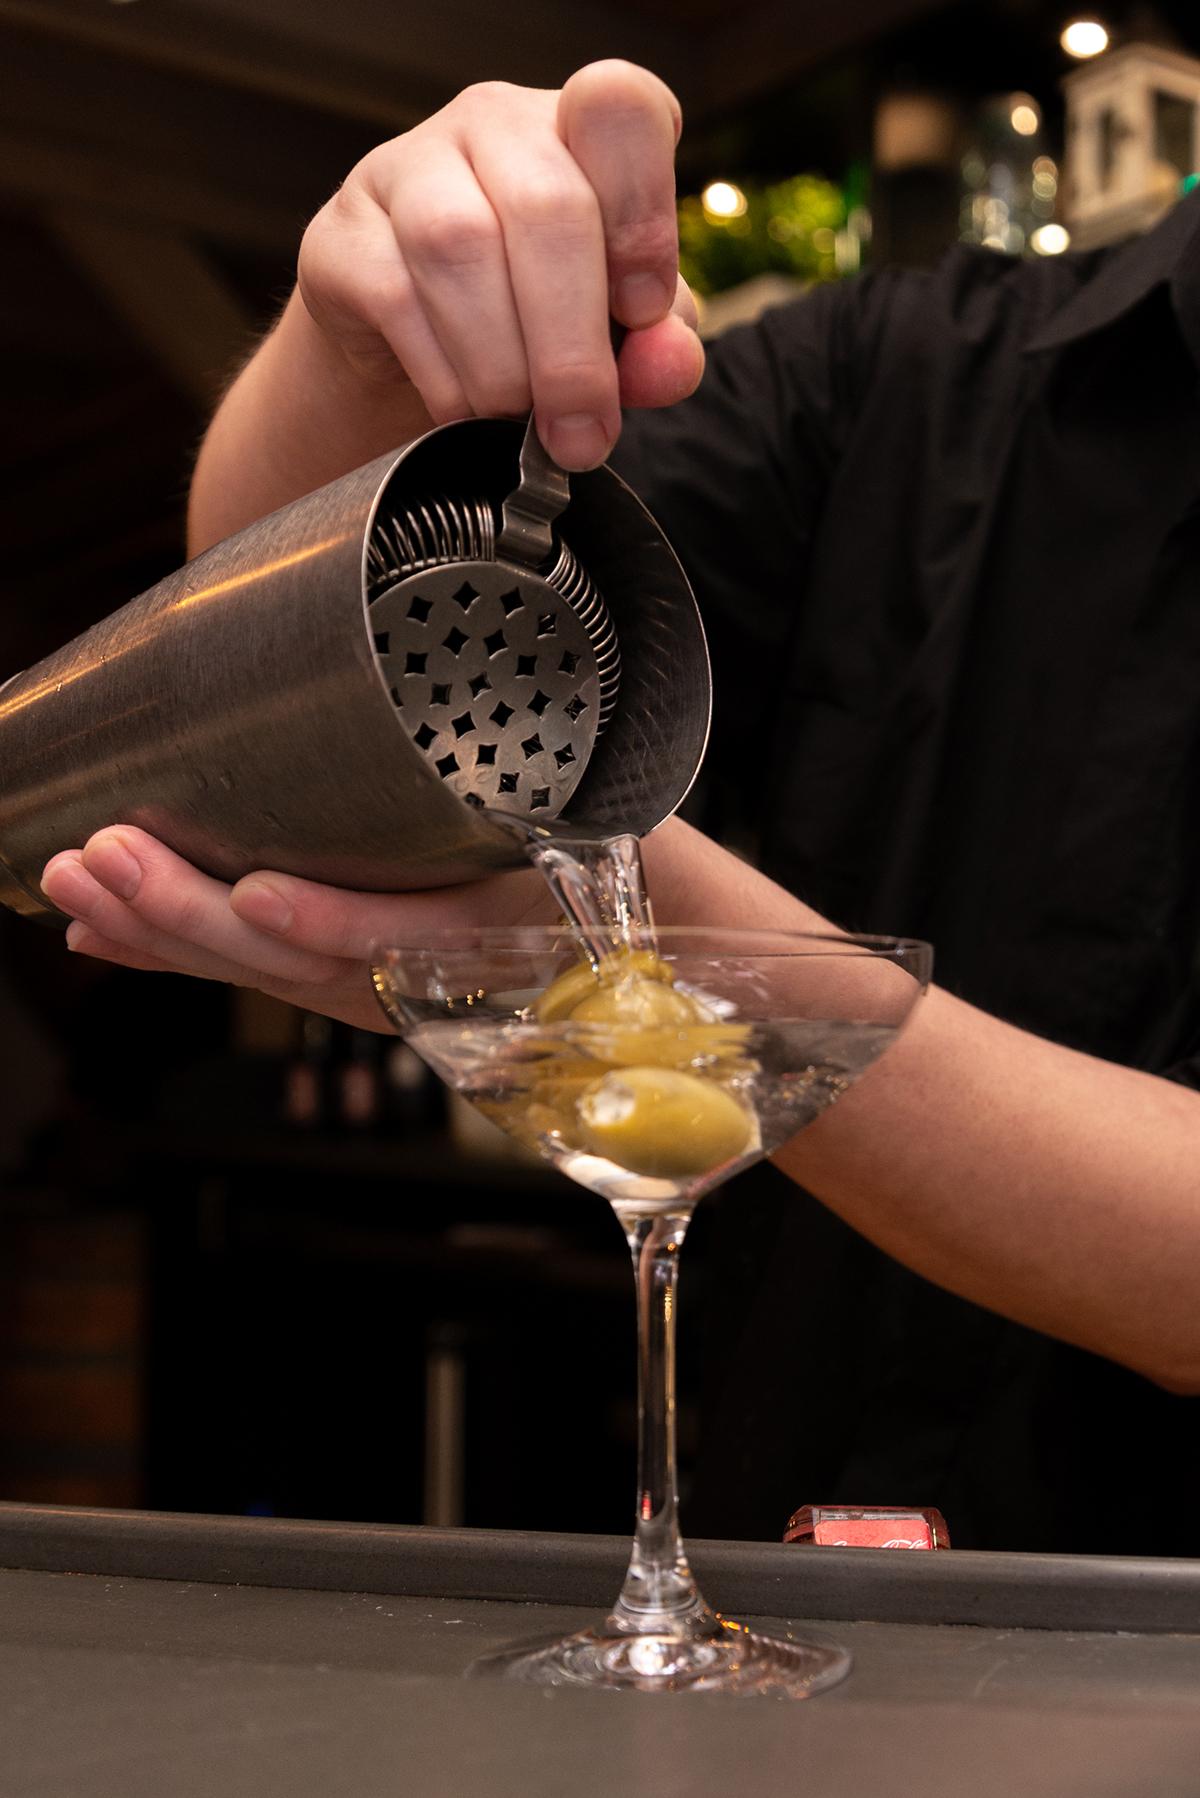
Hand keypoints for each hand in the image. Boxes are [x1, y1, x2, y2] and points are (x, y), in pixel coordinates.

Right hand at [39, 827, 556, 1031]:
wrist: (669, 897)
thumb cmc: (542, 884)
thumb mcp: (411, 893)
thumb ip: (312, 898)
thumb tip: (219, 875)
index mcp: (365, 968)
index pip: (239, 960)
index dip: (147, 943)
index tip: (68, 912)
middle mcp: (395, 978)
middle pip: (256, 962)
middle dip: (152, 914)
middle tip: (68, 865)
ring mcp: (442, 959)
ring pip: (306, 957)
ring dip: (204, 912)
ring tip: (120, 863)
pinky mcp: (504, 927)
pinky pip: (405, 937)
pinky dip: (328, 922)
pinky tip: (263, 896)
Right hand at [296, 59, 702, 469]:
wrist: (413, 360)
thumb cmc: (536, 325)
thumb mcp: (618, 335)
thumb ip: (658, 345)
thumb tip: (669, 366)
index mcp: (578, 127)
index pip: (621, 108)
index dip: (642, 215)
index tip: (644, 313)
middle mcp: (492, 124)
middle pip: (546, 206)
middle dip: (572, 347)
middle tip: (581, 432)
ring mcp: (406, 168)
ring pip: (461, 247)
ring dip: (502, 365)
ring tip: (517, 422)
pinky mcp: (341, 231)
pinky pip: (394, 296)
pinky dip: (443, 376)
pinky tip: (461, 411)